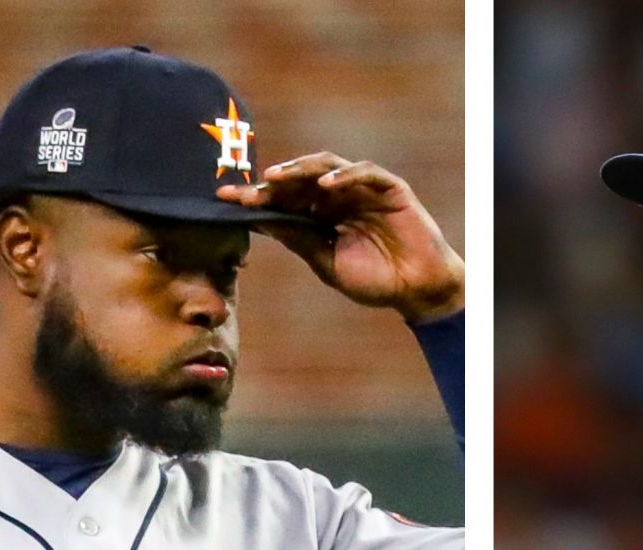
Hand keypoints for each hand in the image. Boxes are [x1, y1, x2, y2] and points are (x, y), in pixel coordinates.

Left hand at [217, 153, 464, 323]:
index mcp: (322, 215)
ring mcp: (364, 190)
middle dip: (273, 183)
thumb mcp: (327, 263)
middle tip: (248, 190)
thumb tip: (260, 221)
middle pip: (300, 179)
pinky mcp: (390, 188)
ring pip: (327, 166)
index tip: (225, 200)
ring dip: (300, 170)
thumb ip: (298, 239)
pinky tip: (325, 184)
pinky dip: (344, 175)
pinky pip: (365, 173)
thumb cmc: (376, 281)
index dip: (257, 198)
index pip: (285, 200)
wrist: (417, 291)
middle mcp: (339, 197)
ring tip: (277, 178)